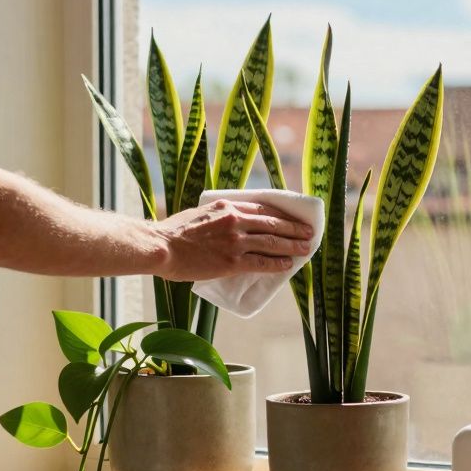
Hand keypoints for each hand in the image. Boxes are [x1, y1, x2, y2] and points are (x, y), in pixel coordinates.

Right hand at [151, 199, 315, 280]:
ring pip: (272, 242)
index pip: (262, 209)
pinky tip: (288, 265)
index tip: (292, 220)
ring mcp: (235, 241)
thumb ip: (219, 216)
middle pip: (273, 224)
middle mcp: (235, 220)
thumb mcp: (201, 213)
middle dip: (294, 229)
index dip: (281, 216)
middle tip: (309, 233)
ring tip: (306, 249)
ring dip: (292, 246)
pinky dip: (277, 263)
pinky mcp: (232, 261)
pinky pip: (261, 262)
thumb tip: (233, 224)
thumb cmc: (175, 233)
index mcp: (227, 206)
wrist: (161, 247)